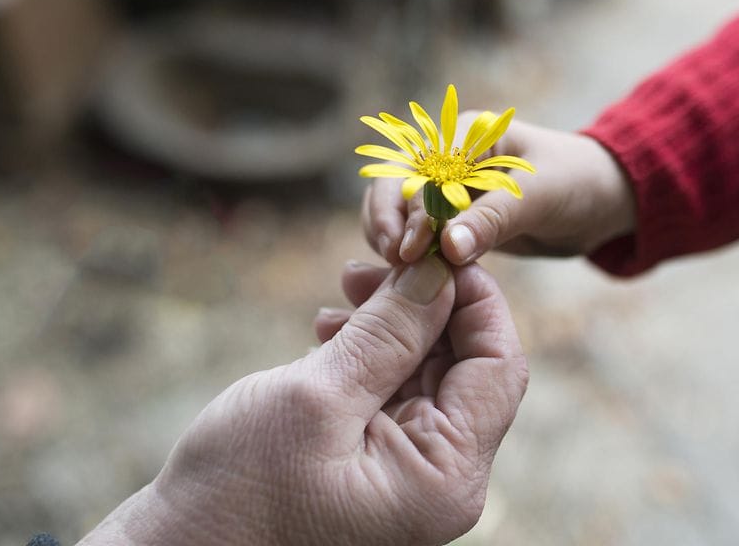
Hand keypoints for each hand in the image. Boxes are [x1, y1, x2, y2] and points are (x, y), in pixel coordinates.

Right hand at [78, 256, 527, 545]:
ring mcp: (409, 474)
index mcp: (446, 476)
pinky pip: (393, 393)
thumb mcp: (318, 397)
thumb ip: (389, 333)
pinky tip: (330, 331)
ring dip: (393, 323)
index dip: (475, 299)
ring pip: (427, 373)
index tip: (434, 248)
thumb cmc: (238, 491)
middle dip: (426, 305)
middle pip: (466, 366)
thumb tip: (442, 272)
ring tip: (343, 291)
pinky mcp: (376, 464)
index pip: (499, 367)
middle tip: (370, 264)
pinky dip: (369, 353)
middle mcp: (442, 479)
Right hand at [363, 115, 636, 264]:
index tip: (414, 250)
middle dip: (388, 219)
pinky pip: (418, 233)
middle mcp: (449, 157)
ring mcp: (447, 189)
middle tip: (394, 258)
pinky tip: (409, 275)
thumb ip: (493, 220)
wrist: (603, 201)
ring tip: (395, 269)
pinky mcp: (453, 219)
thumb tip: (447, 247)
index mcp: (468, 135)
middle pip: (395, 183)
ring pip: (397, 209)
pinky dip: (409, 251)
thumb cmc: (577, 184)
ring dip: (391, 236)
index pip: (422, 169)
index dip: (413, 208)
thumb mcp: (541, 197)